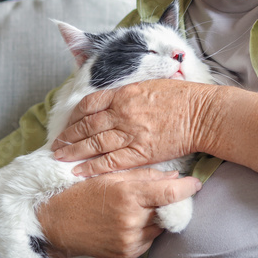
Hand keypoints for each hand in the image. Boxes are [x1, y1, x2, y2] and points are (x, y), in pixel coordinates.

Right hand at [37, 168, 201, 257]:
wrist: (56, 224)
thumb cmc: (81, 193)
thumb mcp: (110, 176)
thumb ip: (144, 176)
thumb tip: (174, 178)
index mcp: (128, 196)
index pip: (170, 193)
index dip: (187, 188)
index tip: (195, 183)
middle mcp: (131, 221)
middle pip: (167, 211)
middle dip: (169, 202)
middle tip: (163, 194)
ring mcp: (129, 241)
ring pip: (159, 227)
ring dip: (157, 217)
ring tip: (139, 208)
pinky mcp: (126, 254)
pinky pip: (148, 241)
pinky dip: (145, 231)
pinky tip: (130, 222)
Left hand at [52, 79, 218, 176]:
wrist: (202, 114)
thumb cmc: (182, 97)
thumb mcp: (150, 85)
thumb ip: (128, 94)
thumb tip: (114, 100)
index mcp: (124, 94)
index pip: (89, 105)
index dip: (74, 116)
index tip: (67, 125)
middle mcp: (122, 113)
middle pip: (86, 126)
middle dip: (68, 136)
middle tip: (55, 146)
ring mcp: (130, 134)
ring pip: (94, 144)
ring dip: (74, 152)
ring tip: (60, 159)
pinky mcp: (140, 153)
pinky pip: (111, 162)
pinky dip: (92, 167)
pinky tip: (80, 172)